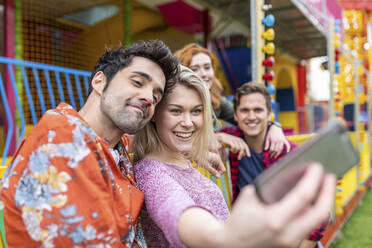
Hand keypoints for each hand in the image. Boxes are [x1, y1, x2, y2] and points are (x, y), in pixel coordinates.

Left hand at [197, 150, 225, 177]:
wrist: (195, 153)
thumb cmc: (200, 159)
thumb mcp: (206, 166)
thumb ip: (213, 171)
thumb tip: (219, 177)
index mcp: (218, 159)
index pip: (223, 170)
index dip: (219, 173)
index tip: (213, 174)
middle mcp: (217, 159)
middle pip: (221, 169)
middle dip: (216, 172)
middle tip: (209, 171)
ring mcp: (215, 159)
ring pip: (217, 168)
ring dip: (214, 170)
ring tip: (208, 169)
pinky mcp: (212, 160)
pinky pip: (214, 166)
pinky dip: (212, 168)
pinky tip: (207, 167)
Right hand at [216, 132, 249, 158]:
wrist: (222, 137)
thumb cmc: (229, 142)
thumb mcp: (235, 145)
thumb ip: (240, 149)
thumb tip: (244, 154)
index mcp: (241, 140)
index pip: (246, 146)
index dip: (248, 151)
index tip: (249, 156)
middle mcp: (238, 140)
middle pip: (242, 149)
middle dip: (241, 154)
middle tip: (238, 159)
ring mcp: (235, 140)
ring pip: (238, 149)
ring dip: (235, 152)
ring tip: (232, 151)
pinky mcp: (231, 141)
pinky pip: (234, 148)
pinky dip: (233, 150)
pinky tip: (230, 149)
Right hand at [218, 163, 335, 247]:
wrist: (230, 245)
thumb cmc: (238, 218)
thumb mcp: (250, 197)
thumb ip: (269, 188)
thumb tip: (291, 177)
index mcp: (274, 219)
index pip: (303, 196)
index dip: (313, 179)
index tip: (317, 166)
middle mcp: (287, 234)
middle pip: (320, 213)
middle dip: (328, 192)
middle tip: (330, 176)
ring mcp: (291, 243)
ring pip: (316, 221)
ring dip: (322, 202)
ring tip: (323, 186)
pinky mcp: (291, 246)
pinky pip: (307, 226)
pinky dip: (311, 211)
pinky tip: (311, 200)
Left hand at [265, 124, 290, 157]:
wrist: (275, 127)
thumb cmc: (270, 132)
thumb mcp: (267, 137)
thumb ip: (266, 144)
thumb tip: (265, 150)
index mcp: (273, 140)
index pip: (272, 149)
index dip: (270, 152)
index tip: (268, 153)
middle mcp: (278, 141)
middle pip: (276, 150)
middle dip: (273, 154)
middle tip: (271, 157)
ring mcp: (282, 140)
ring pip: (281, 149)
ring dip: (278, 153)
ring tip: (275, 156)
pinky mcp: (284, 139)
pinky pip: (287, 144)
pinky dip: (288, 148)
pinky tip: (287, 152)